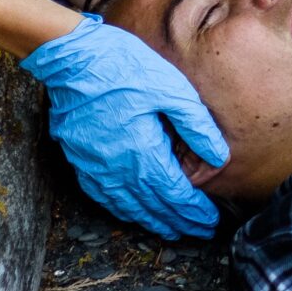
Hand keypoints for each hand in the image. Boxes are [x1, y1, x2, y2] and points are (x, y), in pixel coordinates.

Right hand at [22, 16, 228, 239]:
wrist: (72, 58)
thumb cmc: (123, 67)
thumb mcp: (171, 88)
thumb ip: (196, 125)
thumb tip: (219, 156)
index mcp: (143, 152)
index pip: (174, 194)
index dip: (193, 211)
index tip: (209, 221)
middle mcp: (117, 168)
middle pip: (152, 206)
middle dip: (177, 221)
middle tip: (197, 232)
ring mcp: (94, 167)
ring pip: (126, 206)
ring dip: (150, 220)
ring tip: (169, 229)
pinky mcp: (79, 159)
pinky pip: (102, 195)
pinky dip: (121, 208)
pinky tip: (130, 210)